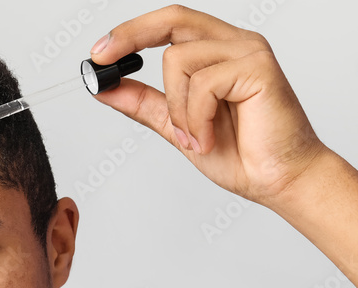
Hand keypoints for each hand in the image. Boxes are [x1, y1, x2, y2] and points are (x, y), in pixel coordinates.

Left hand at [89, 5, 329, 207]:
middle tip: (101, 61)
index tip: (98, 53)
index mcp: (217, 51)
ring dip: (176, 109)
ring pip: (177, 60)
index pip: (170, 24)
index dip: (131, 31)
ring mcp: (248, 51)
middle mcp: (234, 43)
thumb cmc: (240, 153)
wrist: (277, 179)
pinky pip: (201, 84)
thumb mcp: (176, 126)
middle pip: (173, 20)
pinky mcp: (258, 67)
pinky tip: (208, 138)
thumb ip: (145, 104)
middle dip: (130, 37)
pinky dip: (195, 119)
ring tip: (195, 137)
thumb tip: (106, 87)